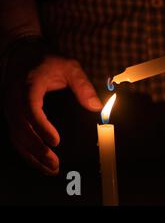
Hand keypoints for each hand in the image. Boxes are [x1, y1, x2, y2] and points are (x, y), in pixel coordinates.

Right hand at [3, 43, 101, 174]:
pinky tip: (39, 162)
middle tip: (55, 163)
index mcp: (28, 86)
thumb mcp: (69, 67)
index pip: (30, 109)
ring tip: (51, 169)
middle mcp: (14, 100)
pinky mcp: (11, 116)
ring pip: (16, 137)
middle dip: (37, 149)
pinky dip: (26, 151)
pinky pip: (16, 137)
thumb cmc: (47, 60)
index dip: (41, 127)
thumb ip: (82, 86)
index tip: (55, 141)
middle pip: (21, 129)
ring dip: (31, 155)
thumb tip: (96, 107)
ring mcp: (10, 109)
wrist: (22, 53)